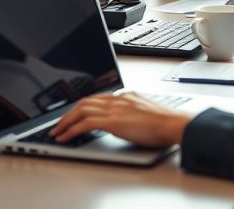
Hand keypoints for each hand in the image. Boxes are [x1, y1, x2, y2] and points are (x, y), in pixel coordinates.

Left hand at [49, 93, 193, 147]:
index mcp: (125, 96)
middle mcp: (118, 99)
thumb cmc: (167, 123)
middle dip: (68, 113)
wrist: (175, 124)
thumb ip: (133, 113)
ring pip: (81, 110)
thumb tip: (126, 122)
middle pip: (85, 101)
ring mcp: (115, 109)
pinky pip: (86, 123)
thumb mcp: (146, 113)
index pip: (97, 98)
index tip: (74, 114)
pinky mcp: (113, 121)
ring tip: (57, 132)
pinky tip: (66, 137)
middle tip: (58, 124)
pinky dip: (72, 130)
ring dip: (66, 122)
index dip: (82, 107)